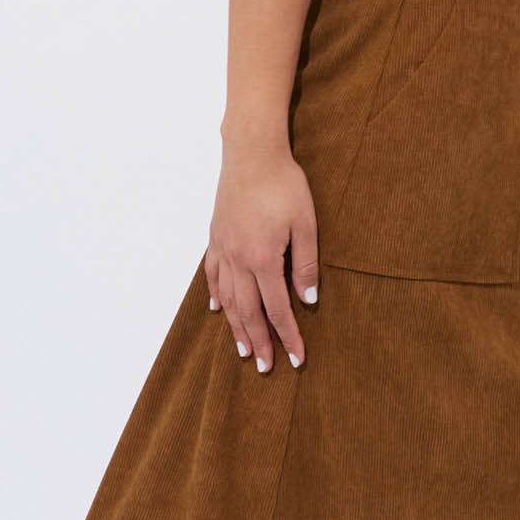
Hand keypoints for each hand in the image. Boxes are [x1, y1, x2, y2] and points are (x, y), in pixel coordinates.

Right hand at [204, 140, 319, 371]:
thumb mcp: (306, 223)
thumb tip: (307, 299)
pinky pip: (212, 274)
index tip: (296, 359)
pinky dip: (215, 295)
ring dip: (236, 327)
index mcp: (263, 259)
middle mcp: (238, 260)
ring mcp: (223, 249)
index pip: (277, 309)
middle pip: (248, 311)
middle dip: (259, 342)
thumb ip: (306, 264)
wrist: (252, 152)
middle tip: (266, 367)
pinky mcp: (215, 237)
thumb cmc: (284, 184)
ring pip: (227, 299)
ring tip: (244, 350)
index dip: (288, 336)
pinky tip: (217, 309)